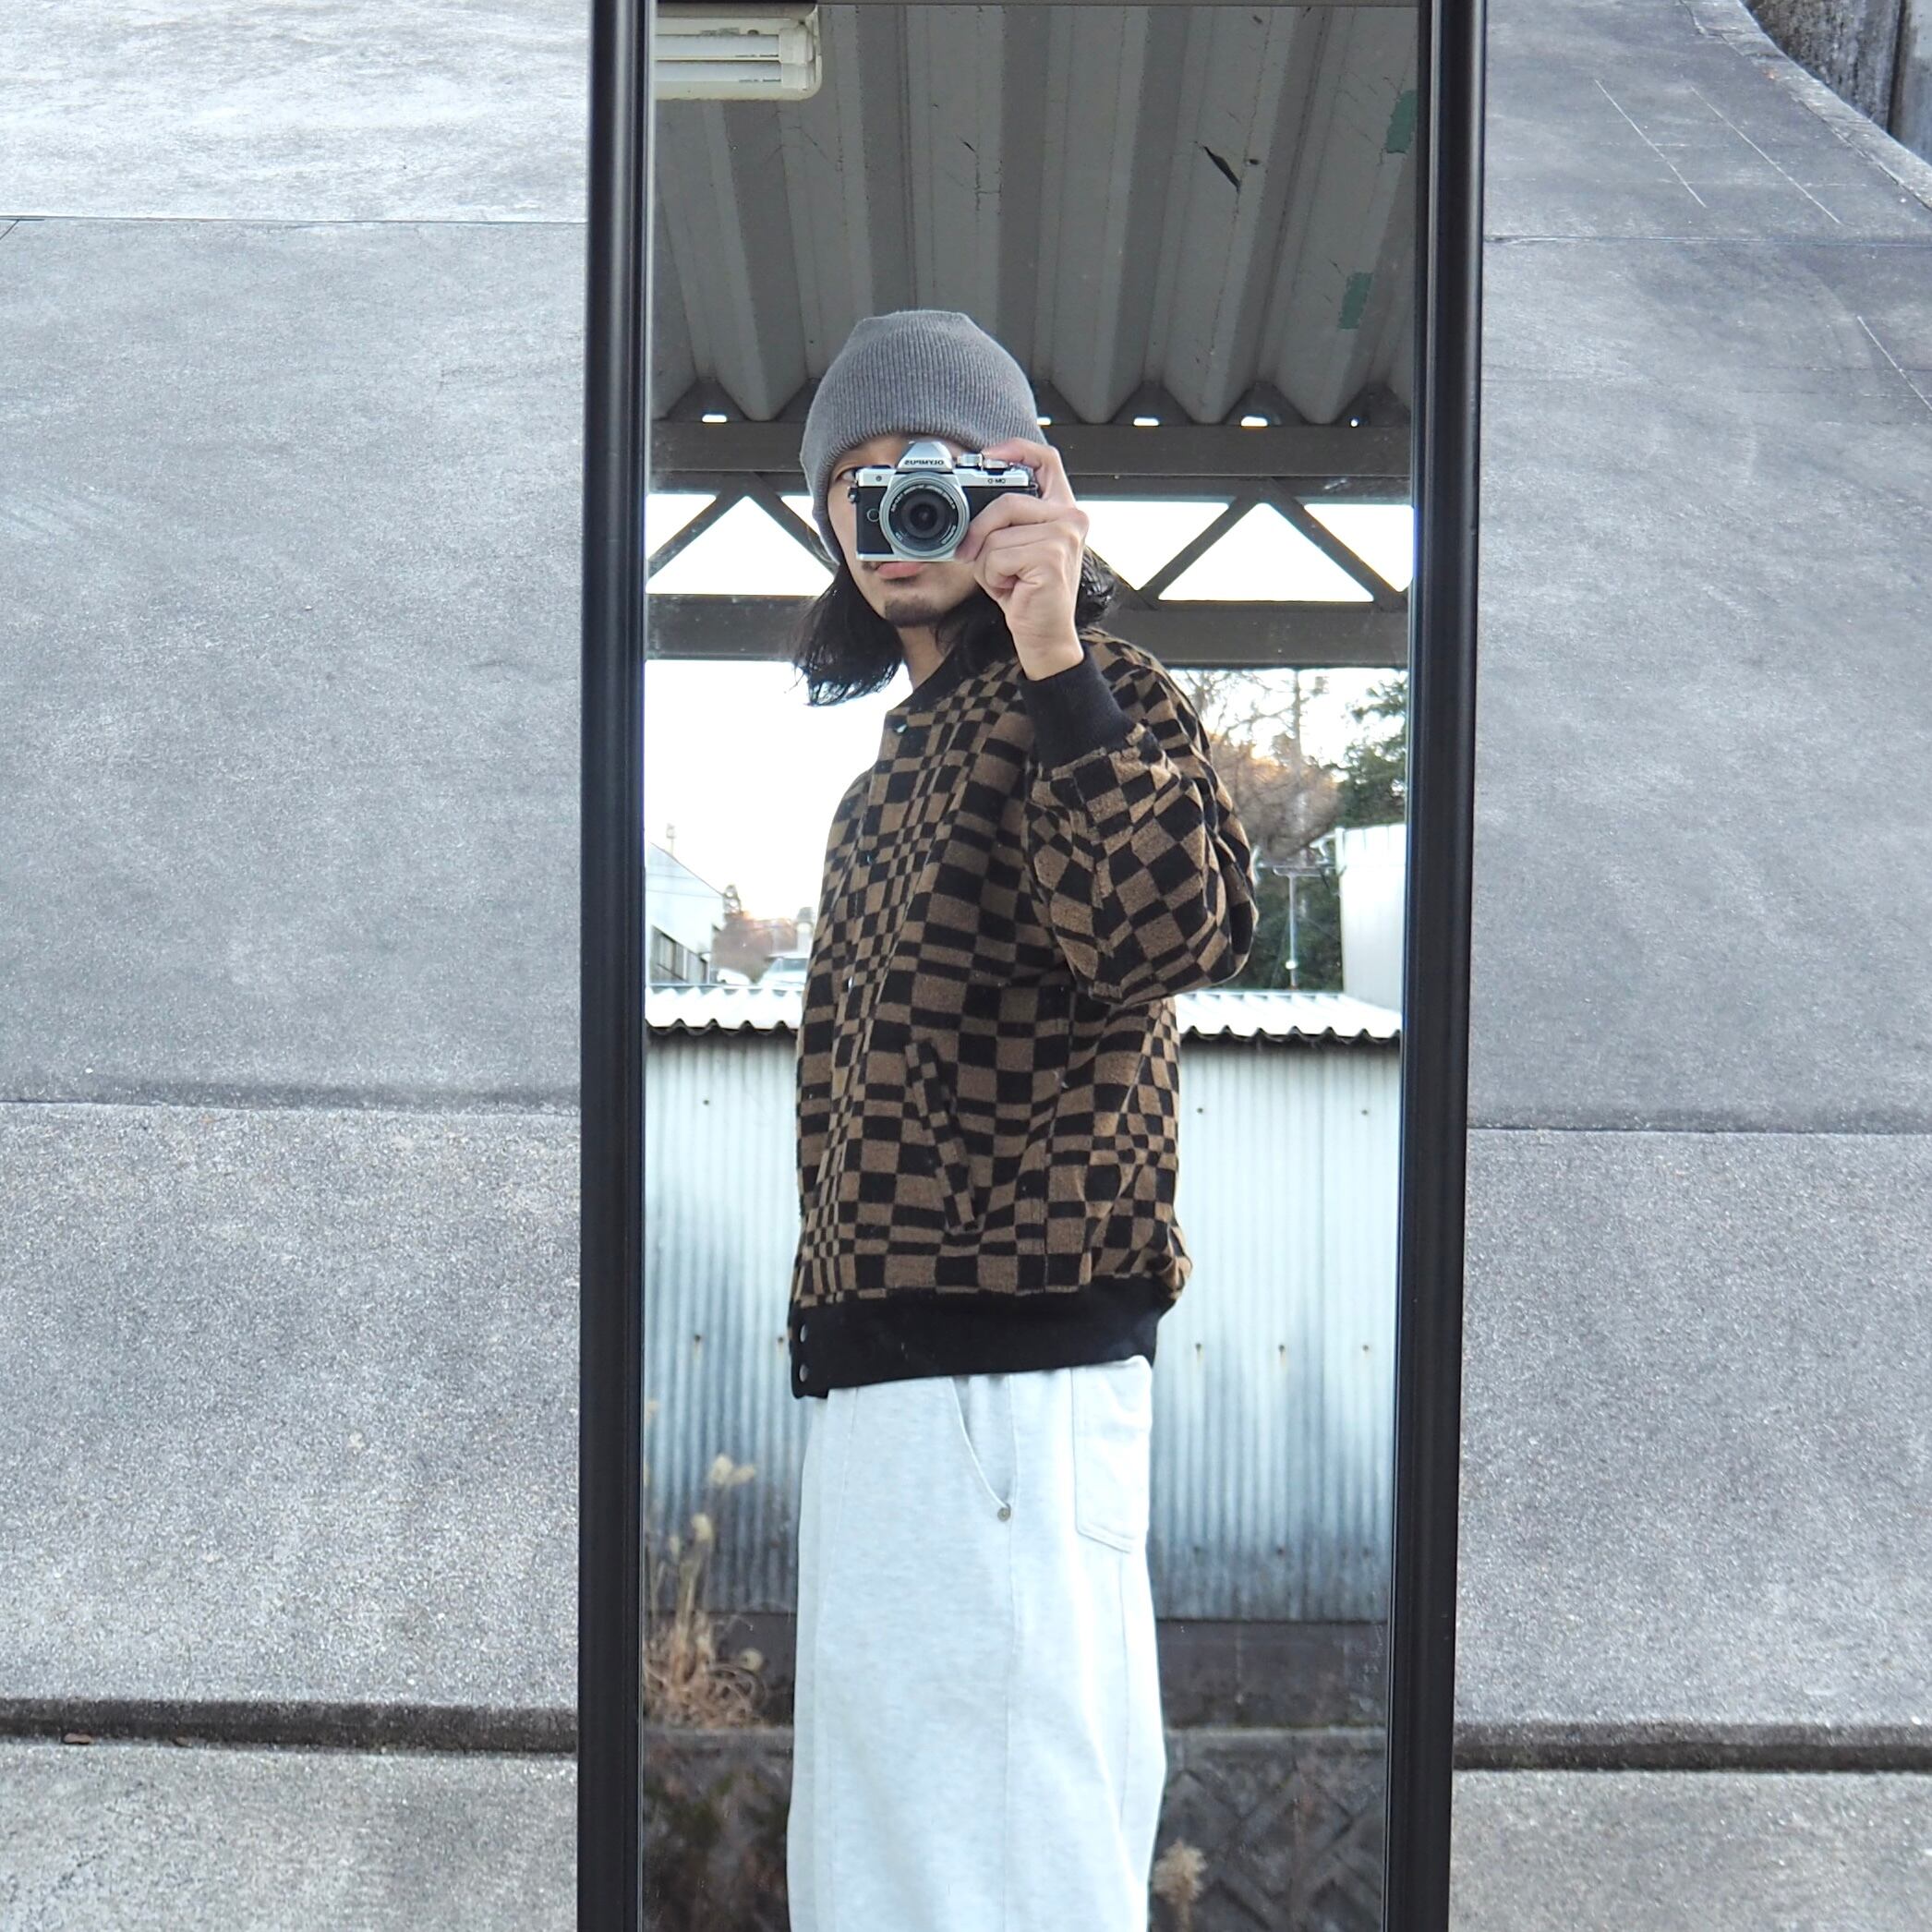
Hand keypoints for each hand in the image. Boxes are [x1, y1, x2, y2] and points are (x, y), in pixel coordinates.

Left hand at [954, 436, 1087, 675]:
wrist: (1045, 636)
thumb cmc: (1027, 594)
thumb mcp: (1012, 548)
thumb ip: (1000, 521)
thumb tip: (963, 508)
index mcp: (1063, 510)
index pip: (1046, 460)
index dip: (1015, 450)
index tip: (986, 457)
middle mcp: (1070, 518)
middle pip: (1006, 501)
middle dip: (979, 531)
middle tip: (970, 553)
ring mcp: (1064, 536)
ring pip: (997, 534)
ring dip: (988, 564)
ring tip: (1007, 580)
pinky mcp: (1051, 558)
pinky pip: (997, 556)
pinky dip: (992, 577)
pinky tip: (1012, 590)